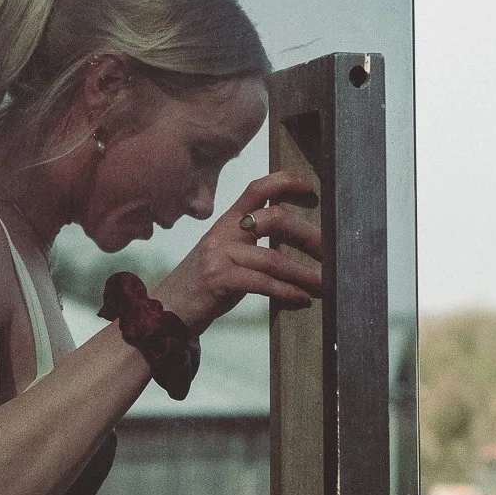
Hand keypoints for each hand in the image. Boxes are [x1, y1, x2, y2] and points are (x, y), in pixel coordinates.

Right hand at [154, 171, 321, 330]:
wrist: (164, 312)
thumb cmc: (200, 287)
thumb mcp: (222, 256)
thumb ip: (250, 245)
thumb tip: (294, 245)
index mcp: (225, 223)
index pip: (255, 190)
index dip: (284, 183)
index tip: (310, 188)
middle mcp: (222, 233)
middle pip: (272, 219)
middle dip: (306, 234)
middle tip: (330, 250)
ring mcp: (218, 256)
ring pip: (272, 258)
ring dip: (303, 273)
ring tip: (324, 284)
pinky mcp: (218, 281)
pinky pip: (261, 283)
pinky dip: (286, 291)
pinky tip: (301, 299)